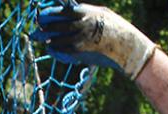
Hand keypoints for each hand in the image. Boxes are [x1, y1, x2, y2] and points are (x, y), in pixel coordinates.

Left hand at [32, 3, 156, 78]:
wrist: (128, 48)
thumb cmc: (118, 30)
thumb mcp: (104, 15)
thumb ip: (88, 13)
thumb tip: (75, 11)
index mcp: (88, 13)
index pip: (65, 9)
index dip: (52, 11)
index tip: (44, 13)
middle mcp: (83, 24)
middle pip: (58, 24)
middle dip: (46, 26)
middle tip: (39, 27)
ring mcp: (82, 38)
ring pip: (59, 38)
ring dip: (49, 39)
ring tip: (44, 39)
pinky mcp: (82, 51)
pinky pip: (64, 50)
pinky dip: (56, 49)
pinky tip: (51, 48)